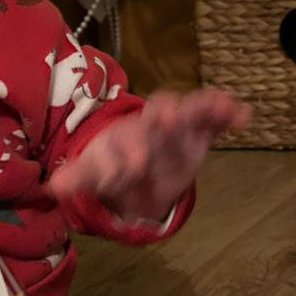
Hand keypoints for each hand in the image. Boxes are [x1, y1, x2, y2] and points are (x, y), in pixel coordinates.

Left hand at [49, 88, 249, 223]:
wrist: (139, 165)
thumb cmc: (115, 164)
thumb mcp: (97, 172)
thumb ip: (79, 178)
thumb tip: (52, 188)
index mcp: (122, 137)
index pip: (121, 140)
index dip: (126, 153)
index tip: (132, 166)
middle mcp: (149, 127)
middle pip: (155, 117)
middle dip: (162, 117)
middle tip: (169, 119)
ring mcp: (177, 127)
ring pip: (189, 110)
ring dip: (202, 107)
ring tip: (218, 107)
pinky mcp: (201, 132)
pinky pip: (215, 118)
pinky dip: (228, 112)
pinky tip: (244, 115)